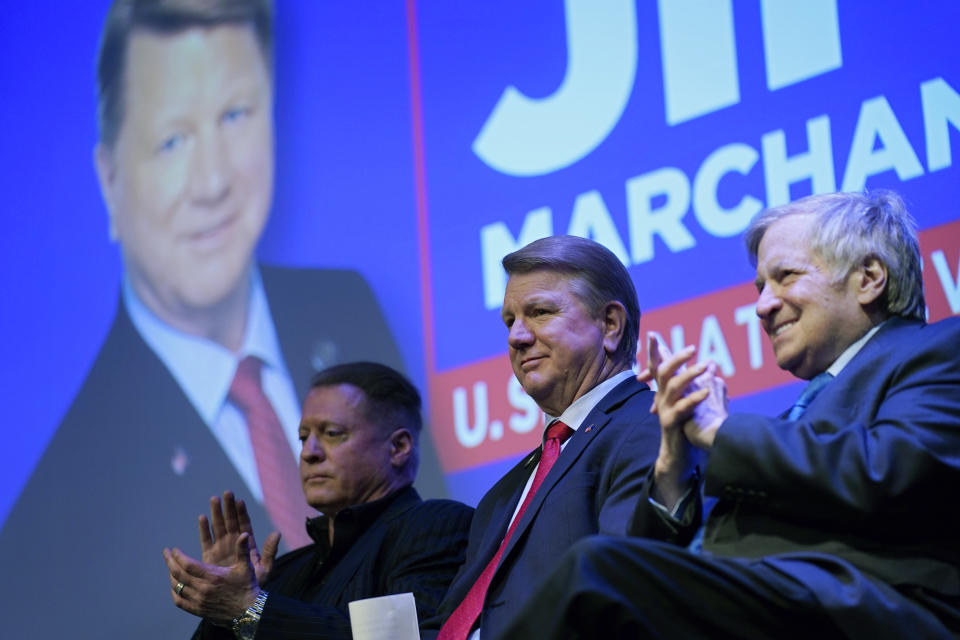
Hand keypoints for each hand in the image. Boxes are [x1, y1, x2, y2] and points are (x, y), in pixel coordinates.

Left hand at [164, 533, 259, 625]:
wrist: (248, 611)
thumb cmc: (247, 586)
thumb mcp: (246, 567)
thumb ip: (242, 550)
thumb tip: (244, 534)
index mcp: (213, 576)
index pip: (188, 564)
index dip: (178, 556)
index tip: (174, 549)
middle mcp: (203, 588)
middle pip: (179, 574)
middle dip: (170, 562)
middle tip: (166, 553)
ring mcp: (199, 600)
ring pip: (177, 586)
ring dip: (171, 575)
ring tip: (170, 566)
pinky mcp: (198, 610)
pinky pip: (179, 601)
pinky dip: (174, 592)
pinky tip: (174, 585)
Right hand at [199, 491, 279, 584]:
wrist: (238, 599)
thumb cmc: (254, 584)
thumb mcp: (266, 568)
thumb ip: (270, 551)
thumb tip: (277, 533)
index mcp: (248, 544)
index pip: (245, 524)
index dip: (242, 512)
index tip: (239, 500)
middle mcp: (234, 543)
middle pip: (231, 521)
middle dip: (228, 508)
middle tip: (226, 493)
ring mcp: (222, 548)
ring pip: (218, 527)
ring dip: (216, 513)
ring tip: (214, 499)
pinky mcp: (210, 556)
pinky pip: (206, 540)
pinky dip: (204, 529)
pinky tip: (202, 517)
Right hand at [638, 334, 727, 508]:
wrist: (679, 456)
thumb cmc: (687, 429)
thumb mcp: (693, 403)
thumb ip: (701, 384)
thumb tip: (713, 366)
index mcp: (666, 391)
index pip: (659, 367)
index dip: (655, 351)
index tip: (653, 334)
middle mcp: (662, 398)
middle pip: (664, 371)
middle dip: (677, 357)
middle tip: (693, 348)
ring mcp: (665, 410)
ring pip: (673, 386)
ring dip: (690, 374)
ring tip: (706, 366)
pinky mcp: (671, 423)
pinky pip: (682, 408)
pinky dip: (695, 398)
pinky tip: (706, 391)